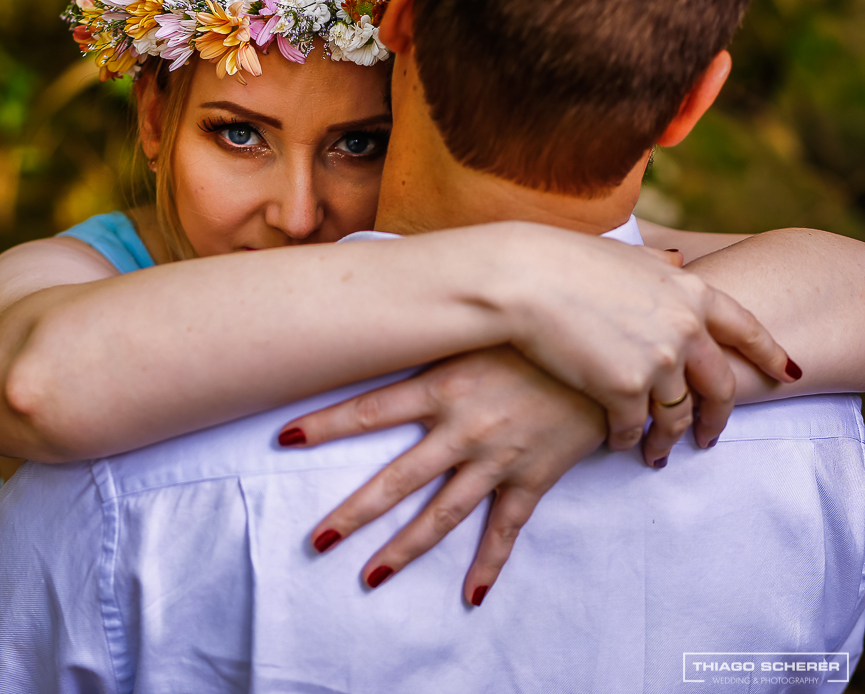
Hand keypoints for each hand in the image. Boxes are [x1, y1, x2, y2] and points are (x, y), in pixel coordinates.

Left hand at [281, 346, 605, 603]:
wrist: (612, 350)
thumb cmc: (542, 326)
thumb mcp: (485, 321)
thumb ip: (440, 326)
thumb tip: (396, 300)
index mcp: (445, 384)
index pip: (370, 409)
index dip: (326, 425)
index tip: (285, 437)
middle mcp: (463, 428)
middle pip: (396, 480)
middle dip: (354, 512)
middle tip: (317, 539)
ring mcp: (497, 458)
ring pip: (441, 514)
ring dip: (403, 550)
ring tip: (369, 577)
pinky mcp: (533, 478)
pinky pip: (506, 530)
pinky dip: (489, 565)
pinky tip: (471, 596)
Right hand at [489, 223, 798, 463]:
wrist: (522, 278)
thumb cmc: (561, 259)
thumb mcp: (625, 253)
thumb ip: (657, 262)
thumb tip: (674, 259)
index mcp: (690, 291)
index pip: (747, 328)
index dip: (770, 354)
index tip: (786, 373)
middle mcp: (686, 328)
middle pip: (720, 385)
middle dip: (718, 417)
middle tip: (710, 437)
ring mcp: (658, 361)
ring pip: (677, 415)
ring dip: (668, 439)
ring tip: (657, 454)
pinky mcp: (624, 389)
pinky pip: (633, 427)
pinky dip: (627, 439)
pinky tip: (618, 443)